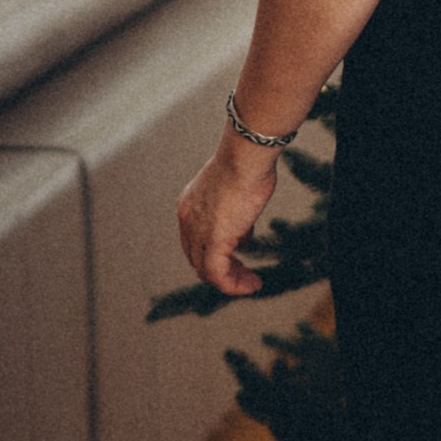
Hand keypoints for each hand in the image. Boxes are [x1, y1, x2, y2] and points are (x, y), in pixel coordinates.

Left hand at [177, 130, 282, 297]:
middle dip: (222, 270)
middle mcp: (187, 219)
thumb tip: (243, 233)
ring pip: (206, 270)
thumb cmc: (247, 163)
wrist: (245, 155)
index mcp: (189, 205)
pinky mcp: (214, 241)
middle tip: (244, 274)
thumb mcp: (236, 190)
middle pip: (197, 258)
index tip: (239, 256)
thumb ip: (235, 213)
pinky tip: (252, 285)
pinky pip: (218, 275)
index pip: (195, 240)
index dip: (216, 252)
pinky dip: (234, 285)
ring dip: (230, 280)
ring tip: (250, 283)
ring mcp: (198, 231)